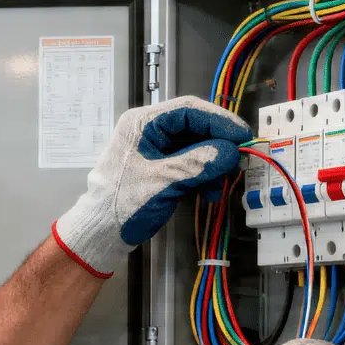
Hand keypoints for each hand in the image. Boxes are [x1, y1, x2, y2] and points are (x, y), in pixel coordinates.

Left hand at [52, 96, 251, 277]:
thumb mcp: (164, 181)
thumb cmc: (123, 205)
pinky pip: (188, 163)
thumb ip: (198, 163)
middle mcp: (148, 130)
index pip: (188, 110)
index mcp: (142, 123)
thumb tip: (231, 152)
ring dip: (211, 164)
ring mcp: (154, 149)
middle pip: (194, 127)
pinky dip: (202, 175)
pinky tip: (209, 192)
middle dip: (217, 146)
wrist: (101, 234)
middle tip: (238, 161)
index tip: (243, 136)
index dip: (219, 120)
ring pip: (194, 146)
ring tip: (220, 184)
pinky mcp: (159, 167)